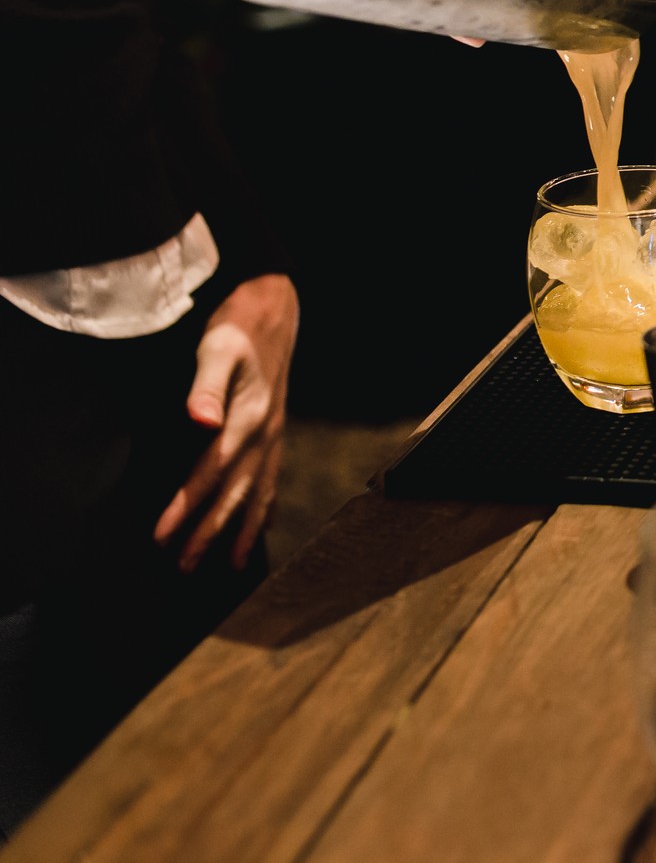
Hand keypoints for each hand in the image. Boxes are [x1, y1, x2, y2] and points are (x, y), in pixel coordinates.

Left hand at [155, 275, 298, 571]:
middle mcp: (266, 434)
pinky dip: (265, 506)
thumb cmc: (239, 325)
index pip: (211, 473)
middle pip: (236, 493)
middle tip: (185, 566)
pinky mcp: (277, 430)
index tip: (161, 537)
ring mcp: (275, 435)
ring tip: (231, 563)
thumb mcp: (218, 347)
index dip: (186, 507)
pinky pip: (272, 479)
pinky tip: (262, 522)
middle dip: (211, 532)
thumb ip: (206, 385)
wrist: (274, 308)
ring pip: (260, 492)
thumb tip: (199, 420)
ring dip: (245, 530)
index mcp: (248, 418)